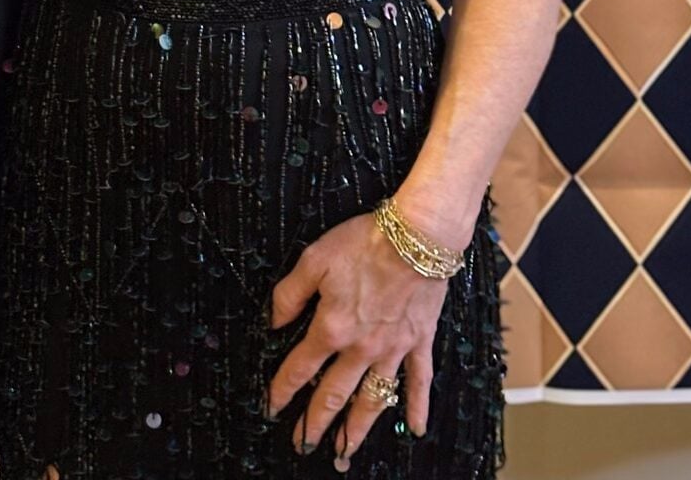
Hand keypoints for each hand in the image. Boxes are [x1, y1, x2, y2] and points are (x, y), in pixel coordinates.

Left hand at [268, 214, 442, 467]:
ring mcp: (392, 349)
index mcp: (331, 328)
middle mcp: (361, 348)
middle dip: (316, 422)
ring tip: (345, 451)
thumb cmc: (364, 244)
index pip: (300, 368)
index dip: (282, 390)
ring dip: (357, 428)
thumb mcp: (313, 259)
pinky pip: (418, 382)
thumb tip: (272, 322)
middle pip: (334, 394)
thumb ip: (289, 294)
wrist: (415, 239)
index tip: (271, 407)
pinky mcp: (419, 342)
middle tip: (303, 445)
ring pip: (372, 399)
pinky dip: (417, 407)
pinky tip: (415, 430)